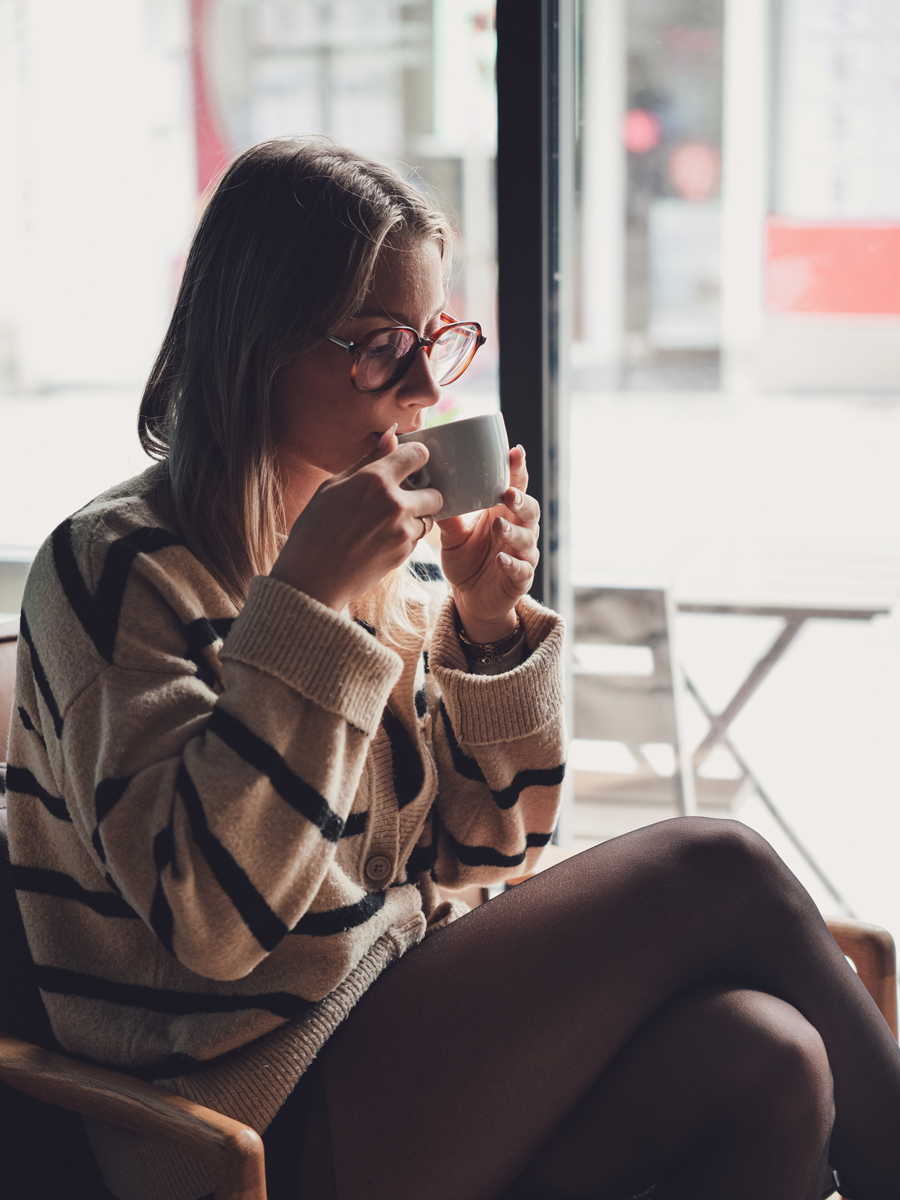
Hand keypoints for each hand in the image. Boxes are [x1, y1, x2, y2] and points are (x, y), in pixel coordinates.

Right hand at [271, 427, 442, 610]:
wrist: (312, 578)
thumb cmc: (315, 529)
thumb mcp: (332, 486)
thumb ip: (367, 461)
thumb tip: (391, 438)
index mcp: (374, 479)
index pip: (417, 454)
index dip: (416, 457)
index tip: (411, 464)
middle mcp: (395, 503)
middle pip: (434, 491)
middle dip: (423, 494)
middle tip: (403, 499)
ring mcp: (403, 530)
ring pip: (429, 518)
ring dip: (416, 518)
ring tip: (387, 523)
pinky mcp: (405, 553)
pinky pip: (418, 538)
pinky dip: (407, 536)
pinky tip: (381, 540)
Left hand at [438, 444, 538, 642]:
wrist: (470, 597)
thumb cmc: (466, 558)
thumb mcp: (453, 535)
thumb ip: (449, 515)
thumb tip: (432, 490)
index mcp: (503, 512)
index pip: (515, 485)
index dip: (517, 469)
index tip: (514, 451)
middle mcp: (518, 529)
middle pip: (529, 509)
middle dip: (521, 500)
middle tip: (508, 493)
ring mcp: (522, 554)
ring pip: (528, 538)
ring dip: (514, 531)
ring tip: (498, 525)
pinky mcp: (521, 578)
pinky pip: (522, 570)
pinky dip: (513, 564)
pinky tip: (502, 559)